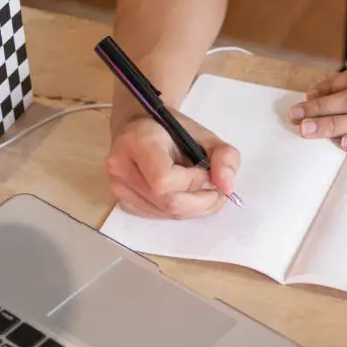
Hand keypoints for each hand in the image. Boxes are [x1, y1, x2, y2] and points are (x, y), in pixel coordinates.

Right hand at [105, 112, 239, 218]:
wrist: (140, 129)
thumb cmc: (172, 131)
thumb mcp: (204, 135)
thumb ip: (224, 156)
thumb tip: (228, 188)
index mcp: (138, 142)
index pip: (164, 180)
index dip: (193, 182)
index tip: (206, 171)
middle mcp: (121, 168)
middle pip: (167, 202)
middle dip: (200, 201)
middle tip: (215, 191)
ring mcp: (119, 188)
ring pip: (165, 213)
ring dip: (193, 208)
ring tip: (203, 191)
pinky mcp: (123, 202)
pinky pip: (159, 216)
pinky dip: (180, 211)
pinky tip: (186, 196)